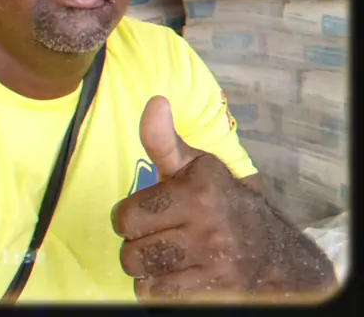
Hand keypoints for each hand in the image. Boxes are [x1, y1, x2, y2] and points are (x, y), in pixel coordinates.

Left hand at [111, 96, 335, 302]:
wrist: (272, 250)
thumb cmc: (222, 201)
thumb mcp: (196, 167)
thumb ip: (164, 141)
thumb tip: (154, 101)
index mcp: (198, 190)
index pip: (128, 216)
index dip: (126, 217)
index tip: (141, 214)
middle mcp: (208, 227)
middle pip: (132, 254)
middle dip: (136, 247)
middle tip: (153, 238)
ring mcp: (213, 265)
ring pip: (143, 280)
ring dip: (147, 271)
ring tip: (164, 257)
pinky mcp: (215, 295)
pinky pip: (160, 299)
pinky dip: (161, 291)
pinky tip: (176, 275)